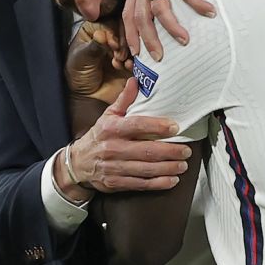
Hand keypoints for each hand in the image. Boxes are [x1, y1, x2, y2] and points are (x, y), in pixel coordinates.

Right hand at [57, 77, 191, 195]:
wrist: (78, 162)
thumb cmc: (98, 136)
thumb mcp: (108, 115)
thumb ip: (124, 100)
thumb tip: (136, 80)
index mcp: (111, 129)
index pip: (137, 125)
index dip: (157, 126)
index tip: (175, 127)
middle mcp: (112, 148)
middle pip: (146, 151)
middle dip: (169, 151)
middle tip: (186, 151)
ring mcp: (114, 167)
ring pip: (146, 169)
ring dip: (167, 168)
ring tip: (183, 165)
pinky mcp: (116, 183)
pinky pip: (141, 184)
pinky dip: (158, 183)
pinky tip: (172, 180)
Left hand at [65, 20, 129, 105]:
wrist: (86, 97)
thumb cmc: (78, 75)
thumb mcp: (81, 58)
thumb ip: (92, 46)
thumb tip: (101, 35)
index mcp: (96, 30)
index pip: (110, 21)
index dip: (113, 31)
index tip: (110, 43)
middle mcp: (111, 37)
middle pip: (126, 29)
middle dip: (123, 41)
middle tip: (117, 54)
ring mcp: (122, 49)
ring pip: (134, 42)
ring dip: (129, 51)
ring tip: (119, 61)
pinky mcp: (131, 62)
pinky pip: (139, 57)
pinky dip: (134, 61)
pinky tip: (125, 67)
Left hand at [121, 0, 264, 63]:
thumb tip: (160, 31)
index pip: (128, 15)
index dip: (131, 36)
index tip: (138, 55)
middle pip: (141, 16)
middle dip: (149, 39)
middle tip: (159, 56)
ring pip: (160, 8)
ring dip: (173, 28)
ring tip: (185, 40)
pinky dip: (197, 5)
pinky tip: (209, 13)